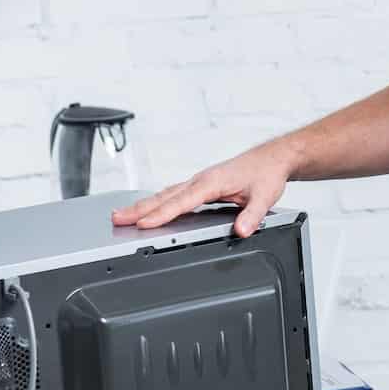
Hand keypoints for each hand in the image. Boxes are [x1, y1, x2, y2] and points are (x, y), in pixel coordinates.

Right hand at [111, 137, 295, 237]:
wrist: (271, 159)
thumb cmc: (266, 174)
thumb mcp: (264, 197)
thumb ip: (252, 215)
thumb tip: (242, 230)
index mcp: (212, 182)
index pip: (182, 201)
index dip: (162, 214)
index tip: (144, 223)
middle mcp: (201, 180)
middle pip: (165, 196)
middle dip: (139, 208)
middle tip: (117, 218)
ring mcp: (199, 182)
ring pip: (166, 194)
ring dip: (143, 205)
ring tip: (122, 215)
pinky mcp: (201, 185)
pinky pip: (174, 194)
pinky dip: (158, 202)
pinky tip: (148, 210)